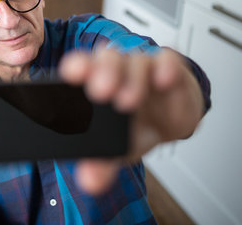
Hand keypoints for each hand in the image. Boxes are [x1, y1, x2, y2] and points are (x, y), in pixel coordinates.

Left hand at [59, 47, 204, 194]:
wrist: (170, 122)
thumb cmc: (135, 126)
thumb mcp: (118, 149)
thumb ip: (102, 163)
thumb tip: (90, 182)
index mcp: (95, 82)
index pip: (80, 67)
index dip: (75, 68)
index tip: (70, 75)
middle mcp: (116, 70)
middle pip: (106, 60)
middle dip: (102, 73)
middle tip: (100, 92)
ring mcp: (143, 68)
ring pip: (134, 61)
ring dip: (131, 79)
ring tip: (128, 102)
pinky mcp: (169, 68)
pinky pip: (167, 61)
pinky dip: (165, 67)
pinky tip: (163, 78)